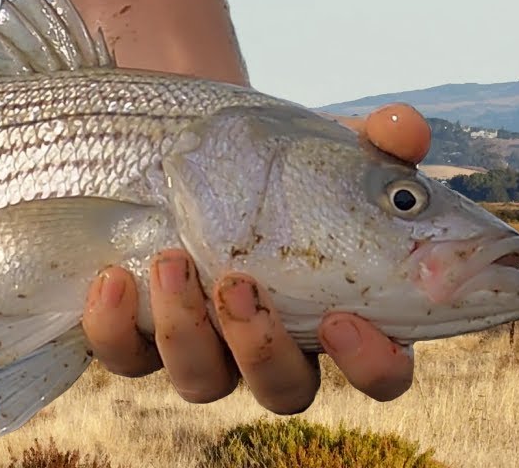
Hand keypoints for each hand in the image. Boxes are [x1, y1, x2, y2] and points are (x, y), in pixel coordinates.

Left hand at [80, 103, 430, 413]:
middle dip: (262, 348)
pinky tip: (113, 275)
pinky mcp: (138, 335)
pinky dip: (114, 324)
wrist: (188, 147)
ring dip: (185, 328)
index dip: (371, 364)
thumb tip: (405, 128)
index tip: (344, 320)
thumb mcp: (327, 145)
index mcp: (337, 314)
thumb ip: (377, 139)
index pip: (380, 373)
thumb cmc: (278, 162)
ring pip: (201, 381)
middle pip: (283, 391)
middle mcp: (272, 346)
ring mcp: (203, 346)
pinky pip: (125, 355)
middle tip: (239, 284)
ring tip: (170, 258)